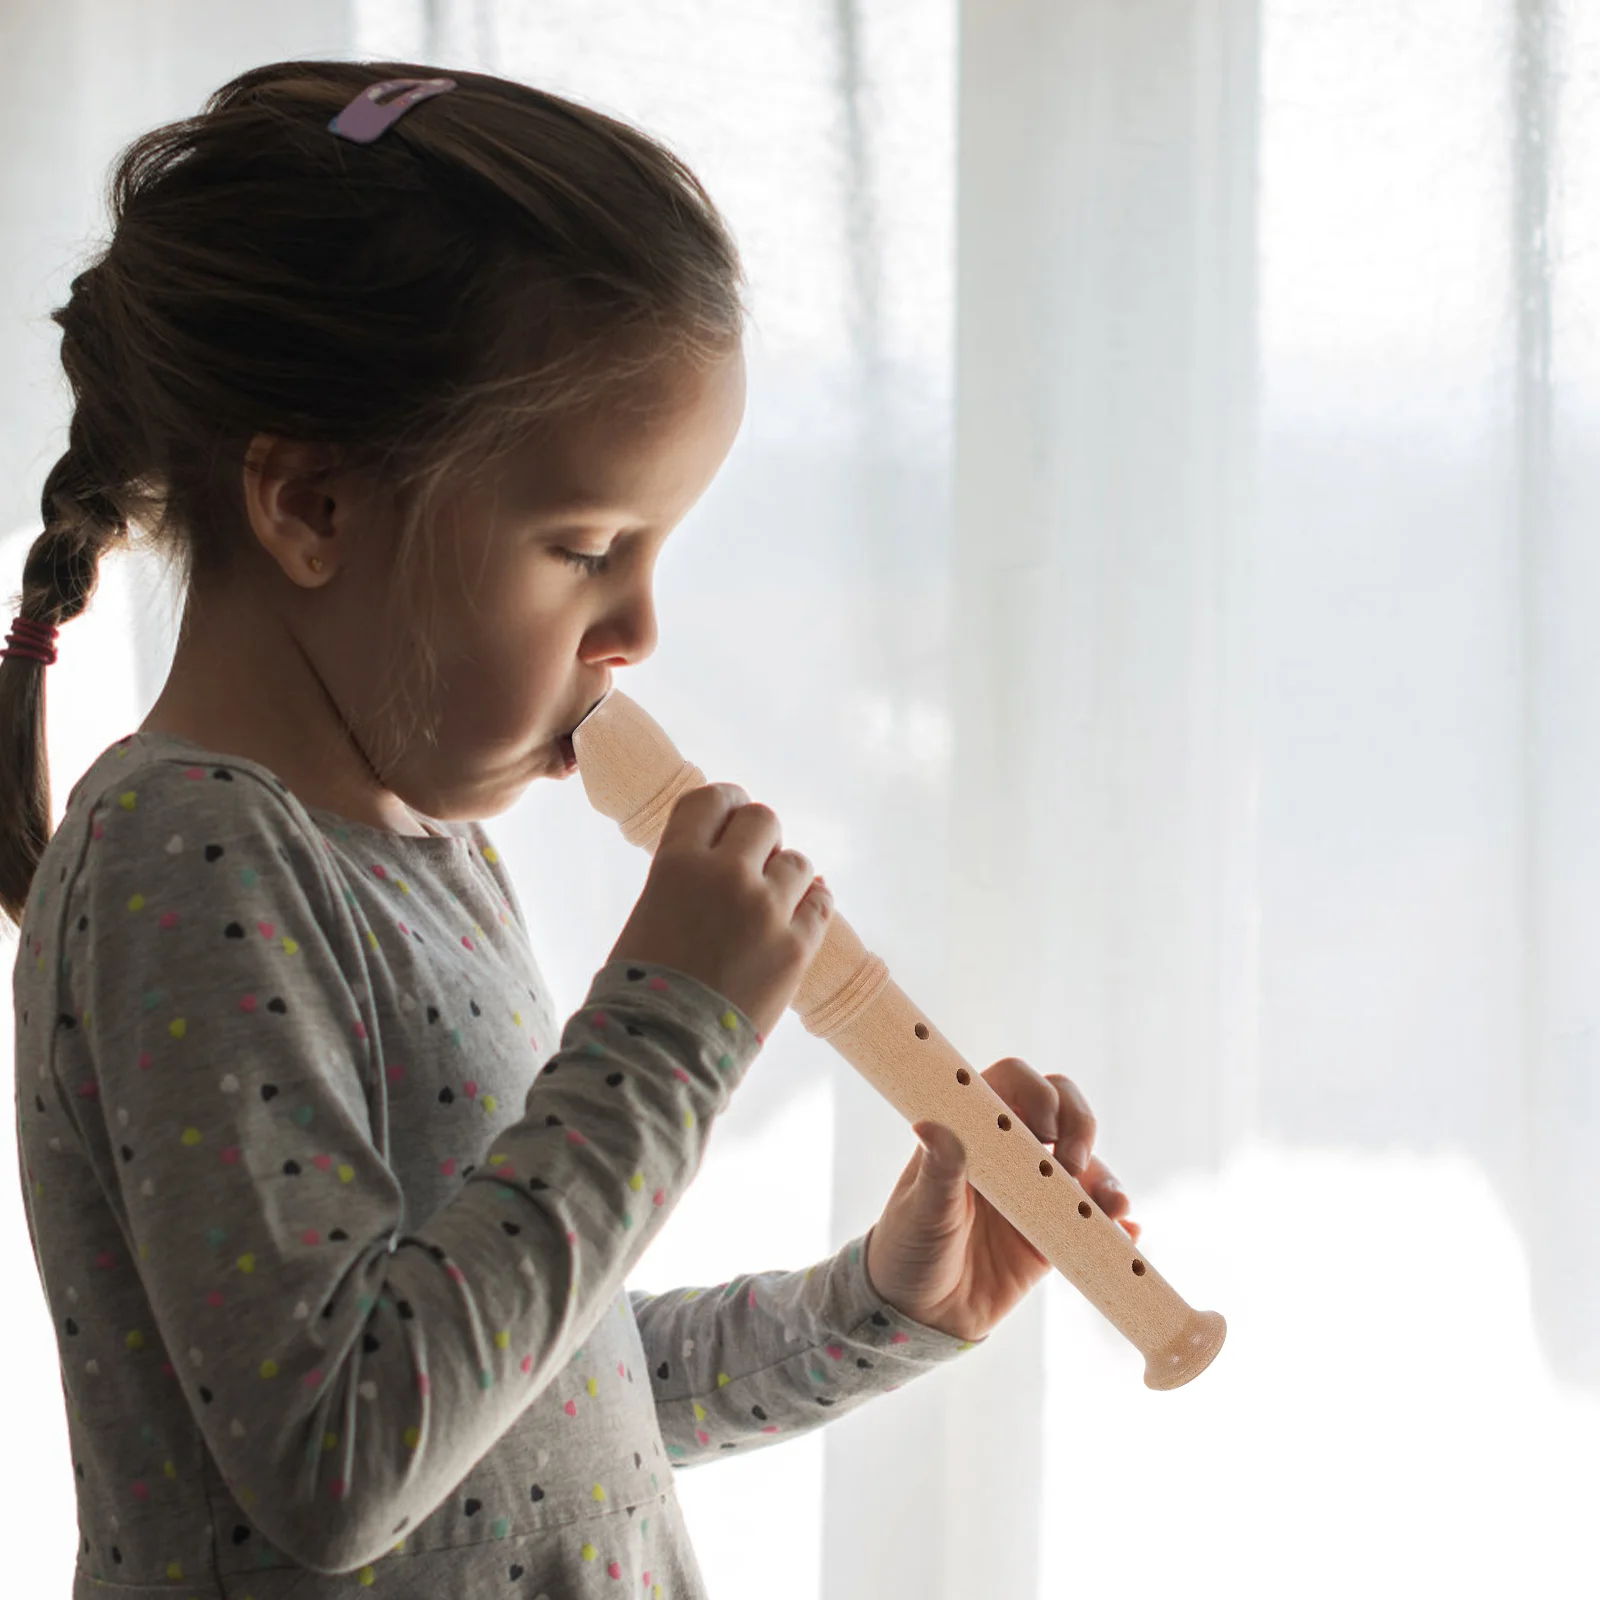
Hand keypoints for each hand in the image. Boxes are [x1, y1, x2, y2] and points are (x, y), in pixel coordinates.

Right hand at [609, 783, 832, 1038]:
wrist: (661, 1050)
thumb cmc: (640, 986)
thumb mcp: (650, 911)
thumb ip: (687, 877)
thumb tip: (726, 858)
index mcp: (677, 862)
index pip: (713, 799)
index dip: (726, 804)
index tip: (731, 818)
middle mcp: (725, 875)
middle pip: (763, 820)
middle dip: (760, 838)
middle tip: (753, 863)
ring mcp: (766, 910)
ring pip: (798, 862)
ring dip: (786, 876)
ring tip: (771, 902)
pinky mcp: (796, 948)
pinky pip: (821, 904)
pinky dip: (813, 903)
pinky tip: (804, 910)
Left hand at [863, 1058, 1137, 1342]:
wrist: (925, 1315)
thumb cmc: (909, 1247)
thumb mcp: (921, 1210)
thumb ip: (936, 1171)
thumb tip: (929, 1125)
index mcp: (973, 1132)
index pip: (1013, 1084)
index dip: (1038, 1092)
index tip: (1045, 1128)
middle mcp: (1011, 1152)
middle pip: (1063, 1111)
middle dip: (1081, 1128)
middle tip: (1072, 1167)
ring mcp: (1038, 1191)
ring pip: (1088, 1164)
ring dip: (1106, 1179)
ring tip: (1113, 1206)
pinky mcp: (1057, 1232)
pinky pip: (1097, 1219)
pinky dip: (1117, 1221)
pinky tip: (1127, 1231)